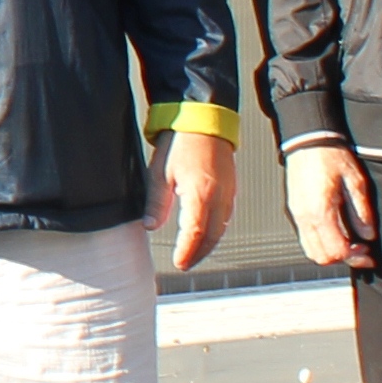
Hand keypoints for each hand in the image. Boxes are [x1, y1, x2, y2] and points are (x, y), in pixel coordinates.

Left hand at [148, 128, 236, 269]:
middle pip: (213, 235)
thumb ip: (156, 203)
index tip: (179, 262)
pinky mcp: (231, 186)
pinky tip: (207, 233)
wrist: (204, 118)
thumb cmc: (181, 141)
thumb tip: (150, 226)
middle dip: (199, 253)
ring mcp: (229, 191)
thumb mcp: (160, 173)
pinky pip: (227, 215)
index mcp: (201, 194)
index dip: (188, 251)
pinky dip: (217, 229)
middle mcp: (220, 196)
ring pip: (222, 226)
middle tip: (185, 264)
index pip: (196, 233)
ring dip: (209, 243)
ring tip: (194, 254)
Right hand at [287, 143, 376, 269]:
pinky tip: (337, 234)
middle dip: (344, 258)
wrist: (309, 141)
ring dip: (331, 253)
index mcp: (320, 211)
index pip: (336, 250)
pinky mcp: (295, 211)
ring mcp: (297, 215)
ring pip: (311, 250)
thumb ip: (362, 211)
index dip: (355, 256)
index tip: (368, 251)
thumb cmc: (331, 156)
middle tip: (362, 252)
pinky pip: (306, 238)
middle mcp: (305, 217)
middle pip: (321, 256)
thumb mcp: (356, 182)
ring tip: (350, 245)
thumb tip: (368, 234)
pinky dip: (322, 244)